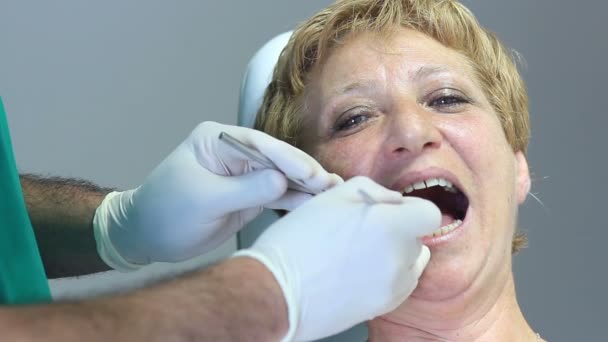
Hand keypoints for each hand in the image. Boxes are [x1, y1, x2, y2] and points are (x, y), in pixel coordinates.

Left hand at [93, 121, 342, 270]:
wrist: (145, 236)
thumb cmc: (165, 213)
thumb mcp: (203, 200)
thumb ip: (244, 190)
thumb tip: (282, 182)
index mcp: (218, 140)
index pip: (261, 146)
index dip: (290, 161)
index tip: (314, 175)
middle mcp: (235, 152)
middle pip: (277, 159)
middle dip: (305, 173)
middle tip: (334, 186)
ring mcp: (243, 174)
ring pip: (281, 177)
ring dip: (306, 187)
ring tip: (335, 194)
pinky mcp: (248, 194)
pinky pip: (276, 195)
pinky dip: (295, 200)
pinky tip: (316, 204)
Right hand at [234, 176, 440, 341]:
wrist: (277, 290)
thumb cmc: (299, 240)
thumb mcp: (333, 196)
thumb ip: (373, 190)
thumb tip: (394, 201)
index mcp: (391, 226)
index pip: (430, 214)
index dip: (411, 209)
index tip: (391, 211)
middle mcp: (400, 259)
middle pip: (417, 239)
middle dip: (397, 231)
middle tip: (362, 231)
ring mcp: (394, 288)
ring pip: (410, 264)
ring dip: (393, 255)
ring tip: (356, 254)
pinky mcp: (383, 308)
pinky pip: (398, 286)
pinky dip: (386, 277)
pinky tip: (355, 273)